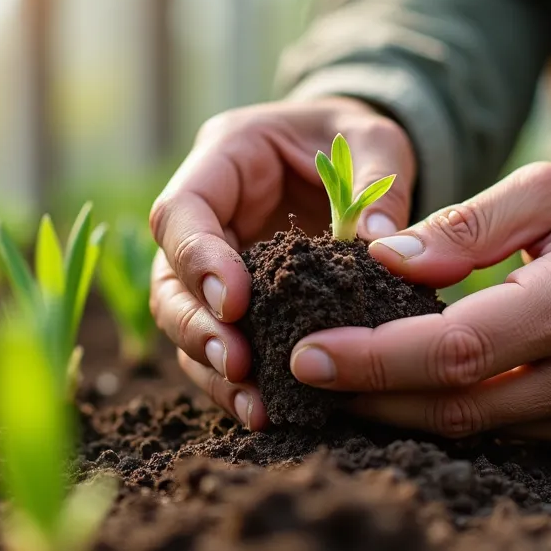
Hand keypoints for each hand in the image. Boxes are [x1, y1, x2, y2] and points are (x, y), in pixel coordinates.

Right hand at [149, 96, 415, 430]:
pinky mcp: (238, 302)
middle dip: (197, 326)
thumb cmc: (355, 138)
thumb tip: (380, 246)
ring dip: (212, 366)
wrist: (355, 155)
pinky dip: (239, 382)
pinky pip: (224, 343)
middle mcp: (207, 215)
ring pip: (186, 321)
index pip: (182, 210)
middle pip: (170, 278)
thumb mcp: (375, 142)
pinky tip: (268, 412)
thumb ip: (375, 183)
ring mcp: (215, 262)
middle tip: (237, 365)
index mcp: (223, 158)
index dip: (198, 259)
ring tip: (255, 406)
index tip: (234, 301)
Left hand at [287, 163, 550, 447]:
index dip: (375, 359)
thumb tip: (387, 260)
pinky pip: (502, 434)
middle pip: (454, 404)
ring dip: (395, 412)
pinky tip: (398, 393)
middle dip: (366, 395)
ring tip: (335, 382)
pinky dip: (443, 416)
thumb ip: (470, 224)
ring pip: (472, 429)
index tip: (308, 353)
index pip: (457, 348)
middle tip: (300, 374)